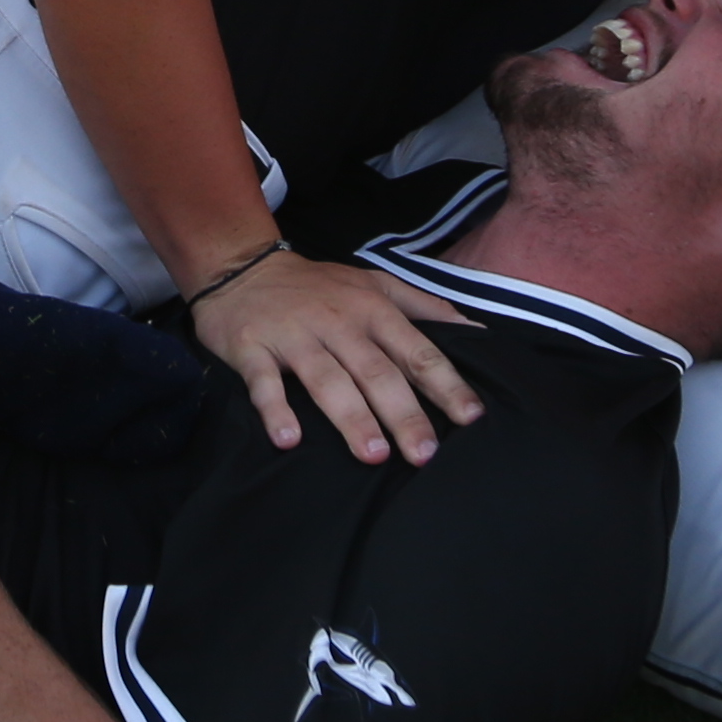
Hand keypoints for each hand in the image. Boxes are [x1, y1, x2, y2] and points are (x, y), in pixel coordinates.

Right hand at [191, 245, 475, 462]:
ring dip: (350, 416)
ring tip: (372, 455)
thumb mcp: (376, 285)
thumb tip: (478, 329)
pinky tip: (288, 440)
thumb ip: (426, 307)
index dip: (446, 384)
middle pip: (376, 371)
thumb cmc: (320, 287)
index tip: (471, 417)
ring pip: (327, 378)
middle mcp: (338, 323)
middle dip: (403, 413)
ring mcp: (294, 336)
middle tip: (424, 454)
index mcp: (372, 310)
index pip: (416, 351)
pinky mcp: (252, 348)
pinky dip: (275, 409)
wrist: (243, 266)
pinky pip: (264, 382)